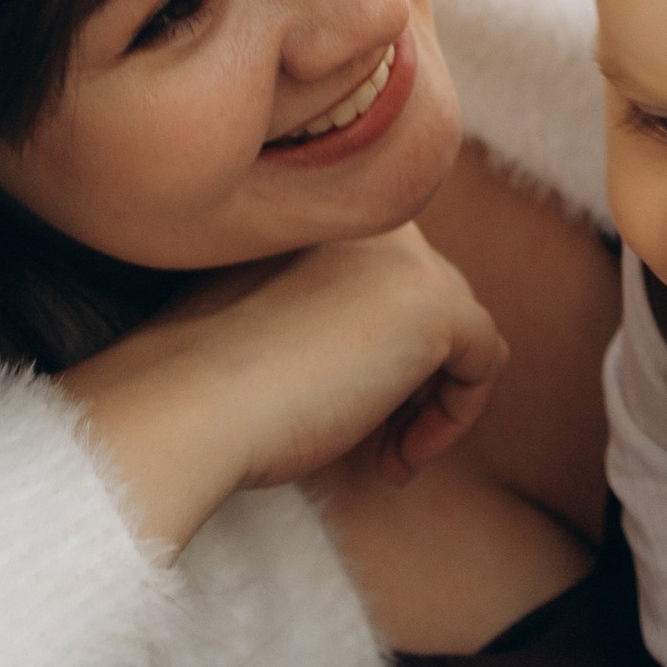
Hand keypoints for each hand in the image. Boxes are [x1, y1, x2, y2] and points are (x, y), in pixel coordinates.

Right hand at [60, 224, 505, 552]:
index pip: (382, 273)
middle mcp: (367, 215)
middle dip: (406, 374)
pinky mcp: (435, 303)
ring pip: (456, 328)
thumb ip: (320, 308)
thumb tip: (380, 358)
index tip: (337, 403)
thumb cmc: (200, 385)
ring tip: (381, 456)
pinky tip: (398, 459)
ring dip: (427, 398)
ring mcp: (406, 253)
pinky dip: (456, 416)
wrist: (181, 407)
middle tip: (367, 440)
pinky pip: (485, 358)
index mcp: (318, 207)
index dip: (373, 346)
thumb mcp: (264, 318)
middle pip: (424, 297)